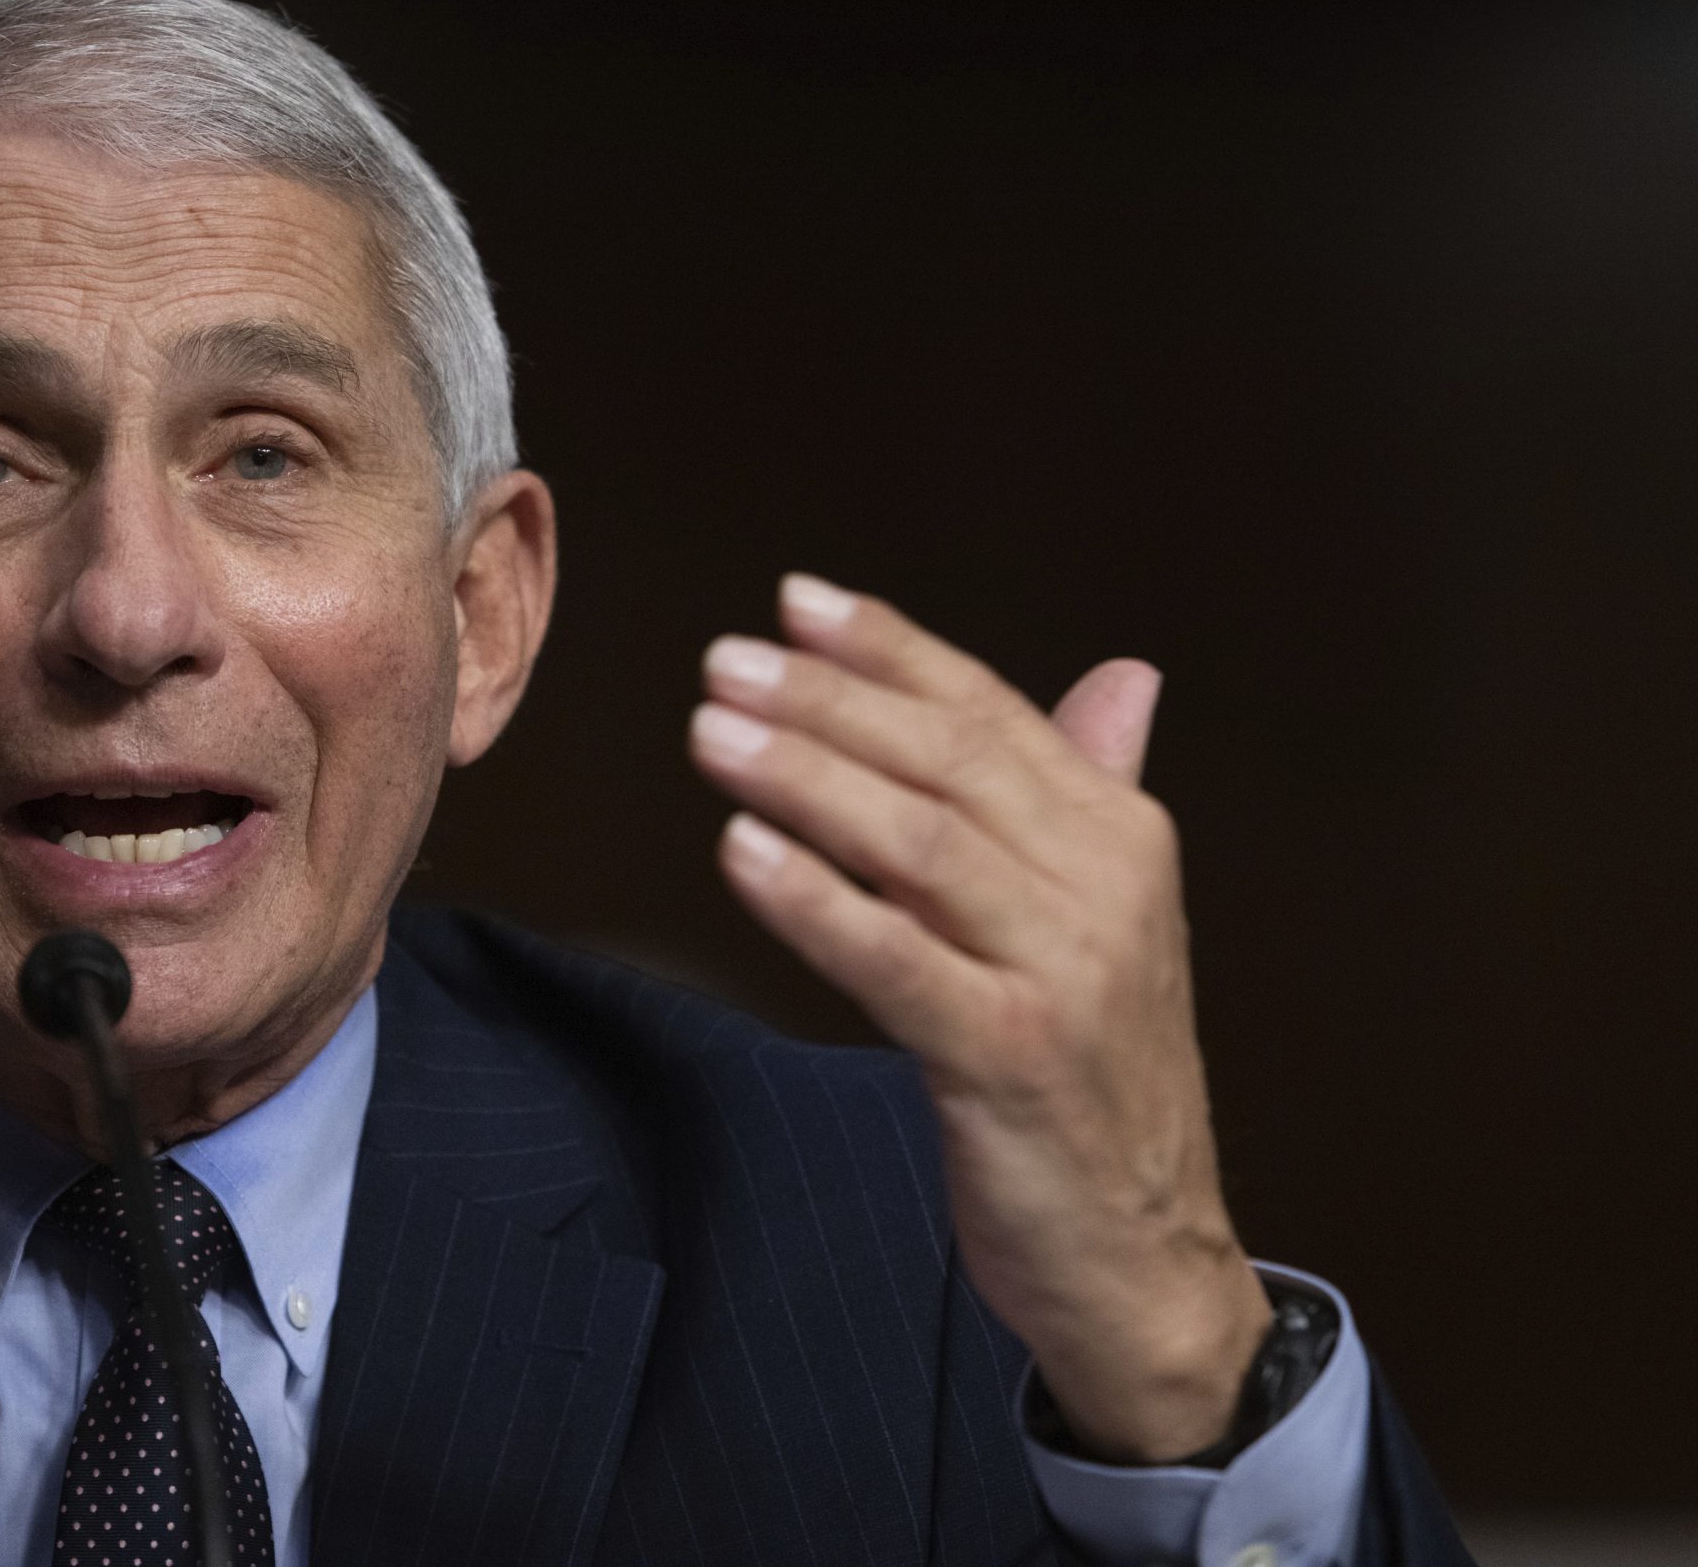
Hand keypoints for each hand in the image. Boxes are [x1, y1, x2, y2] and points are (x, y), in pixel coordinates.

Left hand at [688, 574, 1270, 1461]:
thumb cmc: (1098, 1079)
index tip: (795, 602)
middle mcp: (1101, 889)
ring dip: (806, 779)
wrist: (1144, 1253)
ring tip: (712, 733)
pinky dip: (816, 902)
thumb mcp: (1108, 922)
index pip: (990, 713)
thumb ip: (1093, 792)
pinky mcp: (1009, 1059)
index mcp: (1119, 838)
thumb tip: (1123, 679)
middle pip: (946, 763)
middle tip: (725, 661)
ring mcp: (1061, 973)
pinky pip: (896, 963)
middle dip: (828, 702)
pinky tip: (741, 852)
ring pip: (919, 847)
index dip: (891, 651)